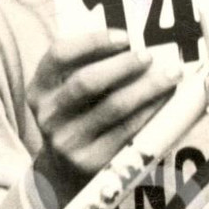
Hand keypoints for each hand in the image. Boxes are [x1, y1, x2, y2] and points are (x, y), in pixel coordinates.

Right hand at [28, 29, 180, 208]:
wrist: (63, 172)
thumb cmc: (76, 118)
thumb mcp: (66, 93)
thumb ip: (86, 67)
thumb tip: (135, 40)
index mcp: (39, 89)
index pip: (59, 54)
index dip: (92, 42)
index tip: (124, 37)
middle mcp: (49, 115)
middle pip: (86, 82)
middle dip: (123, 65)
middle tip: (149, 56)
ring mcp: (68, 141)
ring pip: (113, 107)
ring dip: (146, 88)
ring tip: (169, 75)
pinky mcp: (91, 161)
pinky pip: (127, 130)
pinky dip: (150, 112)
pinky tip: (164, 100)